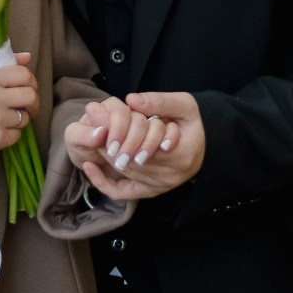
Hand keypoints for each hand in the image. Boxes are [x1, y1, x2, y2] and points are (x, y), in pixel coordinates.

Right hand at [0, 53, 38, 158]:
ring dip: (20, 118)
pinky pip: (17, 135)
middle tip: (26, 105)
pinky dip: (11, 133)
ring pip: (25, 117)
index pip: (24, 74)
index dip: (31, 81)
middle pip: (31, 96)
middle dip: (32, 101)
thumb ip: (4, 63)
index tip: (27, 86)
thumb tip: (28, 57)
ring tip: (6, 117)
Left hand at [67, 93, 203, 201]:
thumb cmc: (192, 124)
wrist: (202, 146)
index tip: (103, 118)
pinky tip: (89, 167)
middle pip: (131, 160)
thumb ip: (160, 101)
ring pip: (124, 172)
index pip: (142, 144)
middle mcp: (170, 176)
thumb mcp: (185, 105)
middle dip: (110, 143)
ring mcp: (159, 187)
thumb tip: (131, 100)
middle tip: (94, 126)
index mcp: (182, 155)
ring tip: (95, 138)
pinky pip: (122, 192)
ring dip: (106, 155)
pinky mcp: (151, 192)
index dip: (119, 132)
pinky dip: (103, 182)